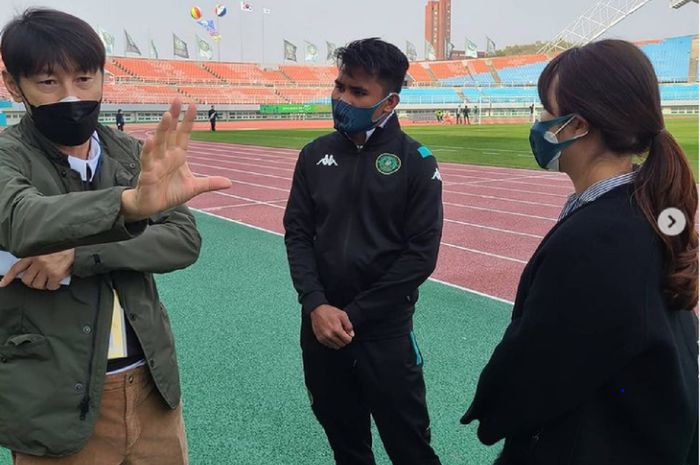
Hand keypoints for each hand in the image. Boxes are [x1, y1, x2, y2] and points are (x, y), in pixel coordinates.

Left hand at [0, 249, 74, 289]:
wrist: (75, 243)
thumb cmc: (61, 246)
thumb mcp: (45, 248)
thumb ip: (37, 257)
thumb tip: (31, 269)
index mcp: (33, 254)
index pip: (17, 267)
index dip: (9, 277)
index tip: (2, 284)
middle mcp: (38, 262)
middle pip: (26, 279)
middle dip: (31, 282)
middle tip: (37, 280)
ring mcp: (46, 268)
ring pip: (37, 284)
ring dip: (42, 285)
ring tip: (47, 281)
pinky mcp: (56, 274)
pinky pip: (50, 286)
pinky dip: (52, 286)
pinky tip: (55, 283)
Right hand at [121, 99, 231, 221]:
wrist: (152, 206)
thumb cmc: (170, 193)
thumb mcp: (194, 188)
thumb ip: (210, 183)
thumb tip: (230, 182)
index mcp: (178, 156)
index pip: (183, 135)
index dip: (188, 121)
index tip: (193, 105)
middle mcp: (166, 155)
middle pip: (170, 132)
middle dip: (173, 117)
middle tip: (177, 100)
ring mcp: (156, 162)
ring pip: (159, 142)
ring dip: (162, 129)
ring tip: (166, 115)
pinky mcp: (147, 173)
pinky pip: (147, 159)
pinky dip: (148, 150)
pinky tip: (150, 140)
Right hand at [310, 304, 354, 349]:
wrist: (317, 310)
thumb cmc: (330, 312)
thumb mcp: (342, 315)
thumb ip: (348, 325)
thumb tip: (351, 335)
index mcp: (336, 329)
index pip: (347, 340)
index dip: (349, 337)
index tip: (347, 333)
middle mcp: (330, 335)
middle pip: (342, 344)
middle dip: (344, 340)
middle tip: (342, 333)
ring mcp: (324, 338)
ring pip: (336, 346)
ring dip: (338, 342)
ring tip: (336, 334)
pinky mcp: (320, 339)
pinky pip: (329, 345)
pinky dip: (332, 342)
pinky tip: (331, 335)